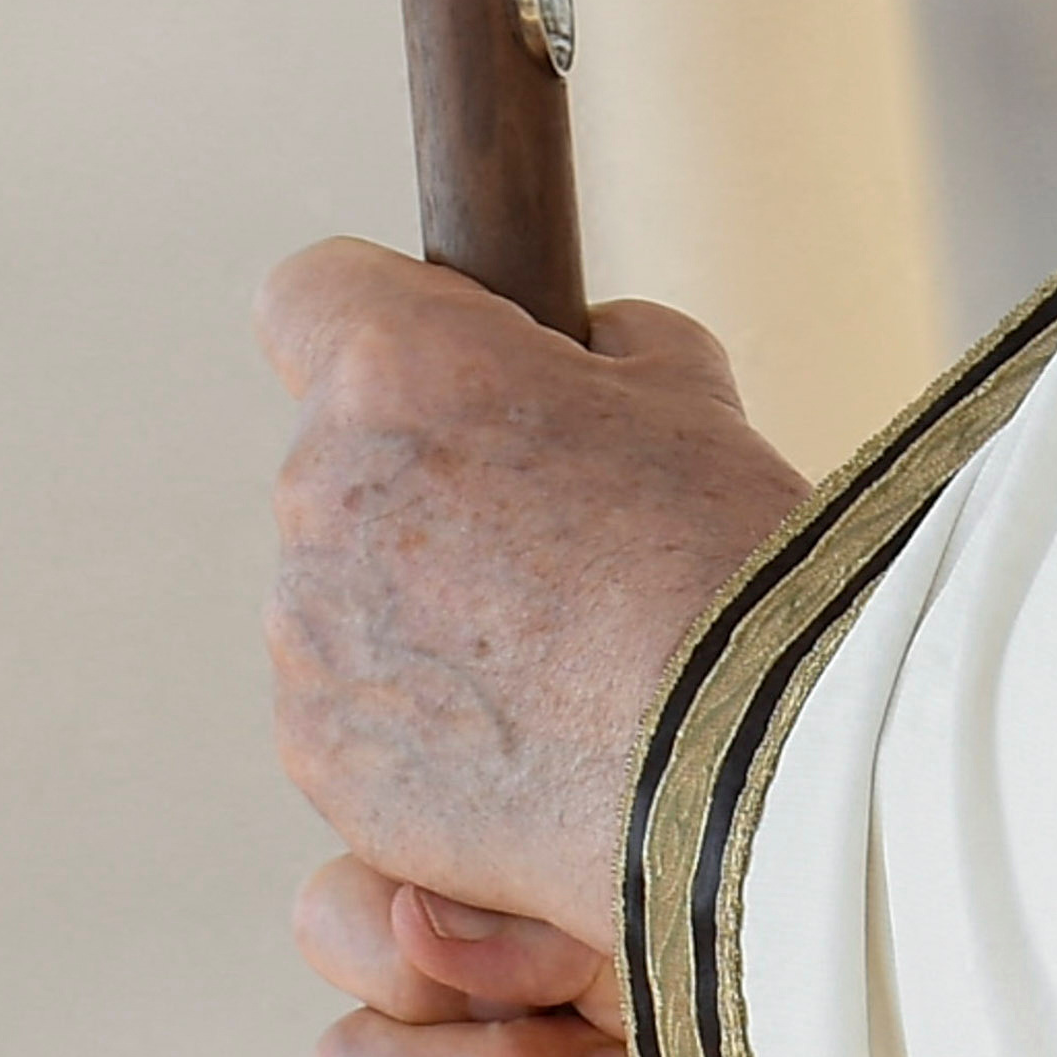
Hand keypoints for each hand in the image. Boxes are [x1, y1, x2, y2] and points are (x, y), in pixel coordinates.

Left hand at [262, 239, 810, 948]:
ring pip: (341, 594)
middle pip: (337, 460)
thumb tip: (570, 356)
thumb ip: (591, 345)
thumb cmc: (723, 553)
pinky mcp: (323, 756)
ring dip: (418, 610)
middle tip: (546, 540)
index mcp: (393, 371)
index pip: (306, 294)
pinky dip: (419, 721)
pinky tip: (527, 742)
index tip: (444, 367)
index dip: (379, 321)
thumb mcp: (681, 381)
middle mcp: (320, 492)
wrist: (749, 762)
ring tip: (554, 660)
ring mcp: (308, 636)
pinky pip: (351, 711)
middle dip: (421, 486)